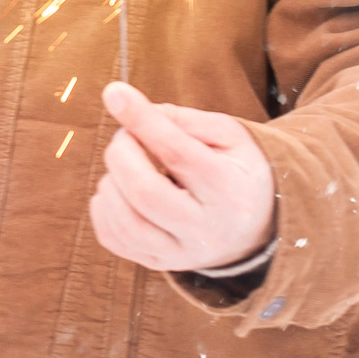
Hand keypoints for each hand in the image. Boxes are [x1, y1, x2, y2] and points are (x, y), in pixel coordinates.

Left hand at [92, 81, 276, 273]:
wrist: (255, 226)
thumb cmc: (235, 171)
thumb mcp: (228, 137)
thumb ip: (184, 120)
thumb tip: (132, 109)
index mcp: (230, 191)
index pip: (179, 154)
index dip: (143, 121)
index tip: (115, 93)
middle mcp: (207, 229)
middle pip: (145, 193)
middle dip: (122, 154)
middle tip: (125, 136)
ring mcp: (182, 253)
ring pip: (126, 222)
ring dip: (110, 183)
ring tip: (125, 165)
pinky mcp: (159, 263)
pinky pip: (114, 239)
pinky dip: (103, 208)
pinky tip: (118, 190)